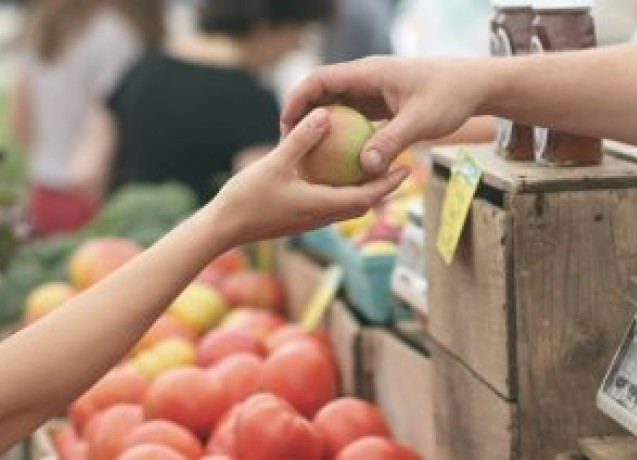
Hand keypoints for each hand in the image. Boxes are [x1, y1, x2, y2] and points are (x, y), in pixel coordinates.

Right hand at [206, 108, 408, 246]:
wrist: (222, 229)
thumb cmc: (247, 198)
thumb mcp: (275, 163)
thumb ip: (301, 140)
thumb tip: (325, 115)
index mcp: (322, 206)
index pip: (366, 197)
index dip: (389, 183)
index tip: (407, 168)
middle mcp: (321, 216)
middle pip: (362, 203)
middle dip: (383, 187)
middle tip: (399, 166)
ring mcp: (310, 220)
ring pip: (346, 205)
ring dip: (363, 189)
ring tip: (372, 167)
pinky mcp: (298, 218)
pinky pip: (328, 203)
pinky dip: (340, 189)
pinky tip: (334, 172)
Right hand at [281, 56, 486, 176]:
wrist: (474, 86)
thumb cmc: (450, 96)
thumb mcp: (421, 121)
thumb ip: (392, 142)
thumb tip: (365, 169)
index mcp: (369, 73)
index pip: (320, 80)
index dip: (297, 100)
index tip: (285, 125)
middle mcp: (366, 79)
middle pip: (323, 94)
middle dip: (303, 117)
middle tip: (289, 147)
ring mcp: (373, 92)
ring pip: (337, 108)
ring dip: (322, 129)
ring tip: (307, 157)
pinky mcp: (382, 105)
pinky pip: (354, 119)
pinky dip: (343, 136)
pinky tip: (338, 162)